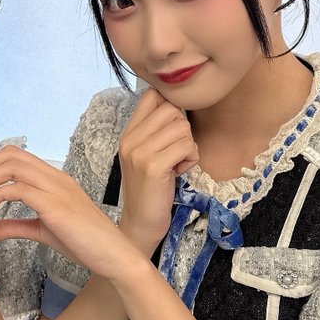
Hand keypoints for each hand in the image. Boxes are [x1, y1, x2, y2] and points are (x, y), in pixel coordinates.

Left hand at [0, 146, 141, 280]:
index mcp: (54, 178)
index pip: (16, 155)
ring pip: (12, 165)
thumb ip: (15, 226)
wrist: (114, 256)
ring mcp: (56, 188)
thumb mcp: (43, 231)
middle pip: (10, 154)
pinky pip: (17, 189)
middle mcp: (55, 176)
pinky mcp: (55, 204)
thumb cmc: (85, 243)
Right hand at [116, 89, 197, 252]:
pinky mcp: (153, 166)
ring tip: (177, 163)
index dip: (171, 106)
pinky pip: (186, 146)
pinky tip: (180, 171)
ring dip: (189, 146)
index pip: (151, 95)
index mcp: (128, 133)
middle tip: (177, 152)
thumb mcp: (147, 155)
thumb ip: (156, 131)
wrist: (141, 223)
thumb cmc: (151, 189)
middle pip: (172, 109)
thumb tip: (178, 105)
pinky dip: (191, 158)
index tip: (173, 130)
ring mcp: (139, 152)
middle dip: (183, 130)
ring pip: (182, 127)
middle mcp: (130, 139)